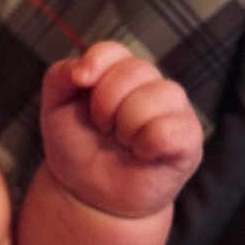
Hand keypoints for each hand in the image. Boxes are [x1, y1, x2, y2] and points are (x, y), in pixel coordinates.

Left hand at [39, 42, 202, 219]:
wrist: (89, 193)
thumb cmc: (76, 145)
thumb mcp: (55, 108)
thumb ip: (60, 77)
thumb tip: (82, 69)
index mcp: (119, 71)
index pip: (113, 50)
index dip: (95, 64)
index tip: (80, 84)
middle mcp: (151, 84)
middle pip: (134, 71)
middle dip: (105, 105)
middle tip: (103, 128)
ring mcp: (174, 109)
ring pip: (158, 95)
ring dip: (126, 126)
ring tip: (122, 143)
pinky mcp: (189, 139)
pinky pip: (172, 128)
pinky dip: (148, 143)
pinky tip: (141, 153)